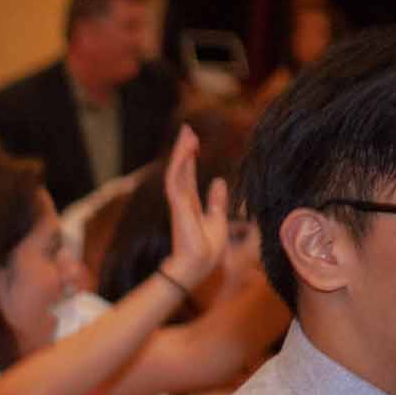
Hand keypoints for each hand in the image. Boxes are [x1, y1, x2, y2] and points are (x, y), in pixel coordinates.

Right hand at [161, 125, 229, 291]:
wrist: (199, 265)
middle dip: (183, 149)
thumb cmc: (207, 249)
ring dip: (181, 152)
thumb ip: (216, 200)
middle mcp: (182, 201)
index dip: (190, 158)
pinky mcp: (178, 206)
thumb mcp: (217, 218)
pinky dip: (180, 163)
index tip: (193, 142)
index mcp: (190, 205)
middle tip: (187, 129)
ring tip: (188, 133)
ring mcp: (178, 203)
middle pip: (180, 169)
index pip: (188, 176)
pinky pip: (176, 180)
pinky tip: (186, 149)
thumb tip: (219, 181)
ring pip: (176, 171)